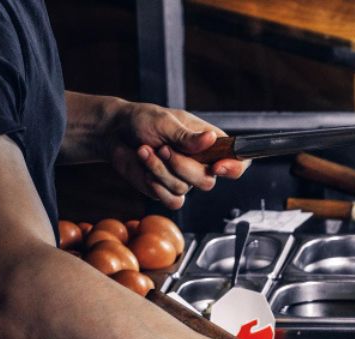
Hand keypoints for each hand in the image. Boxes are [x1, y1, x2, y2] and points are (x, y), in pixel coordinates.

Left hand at [103, 102, 249, 208]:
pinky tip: (145, 171)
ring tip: (145, 151)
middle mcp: (202, 163)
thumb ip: (188, 136)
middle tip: (163, 149)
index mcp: (210, 143)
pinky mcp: (167, 191)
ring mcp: (185, 180)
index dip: (234, 167)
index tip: (217, 166)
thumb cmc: (144, 121)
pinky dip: (157, 186)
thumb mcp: (166, 122)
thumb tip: (211, 140)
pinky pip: (173, 201)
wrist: (116, 133)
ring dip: (160, 170)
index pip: (238, 160)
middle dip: (182, 166)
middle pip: (208, 181)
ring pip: (184, 189)